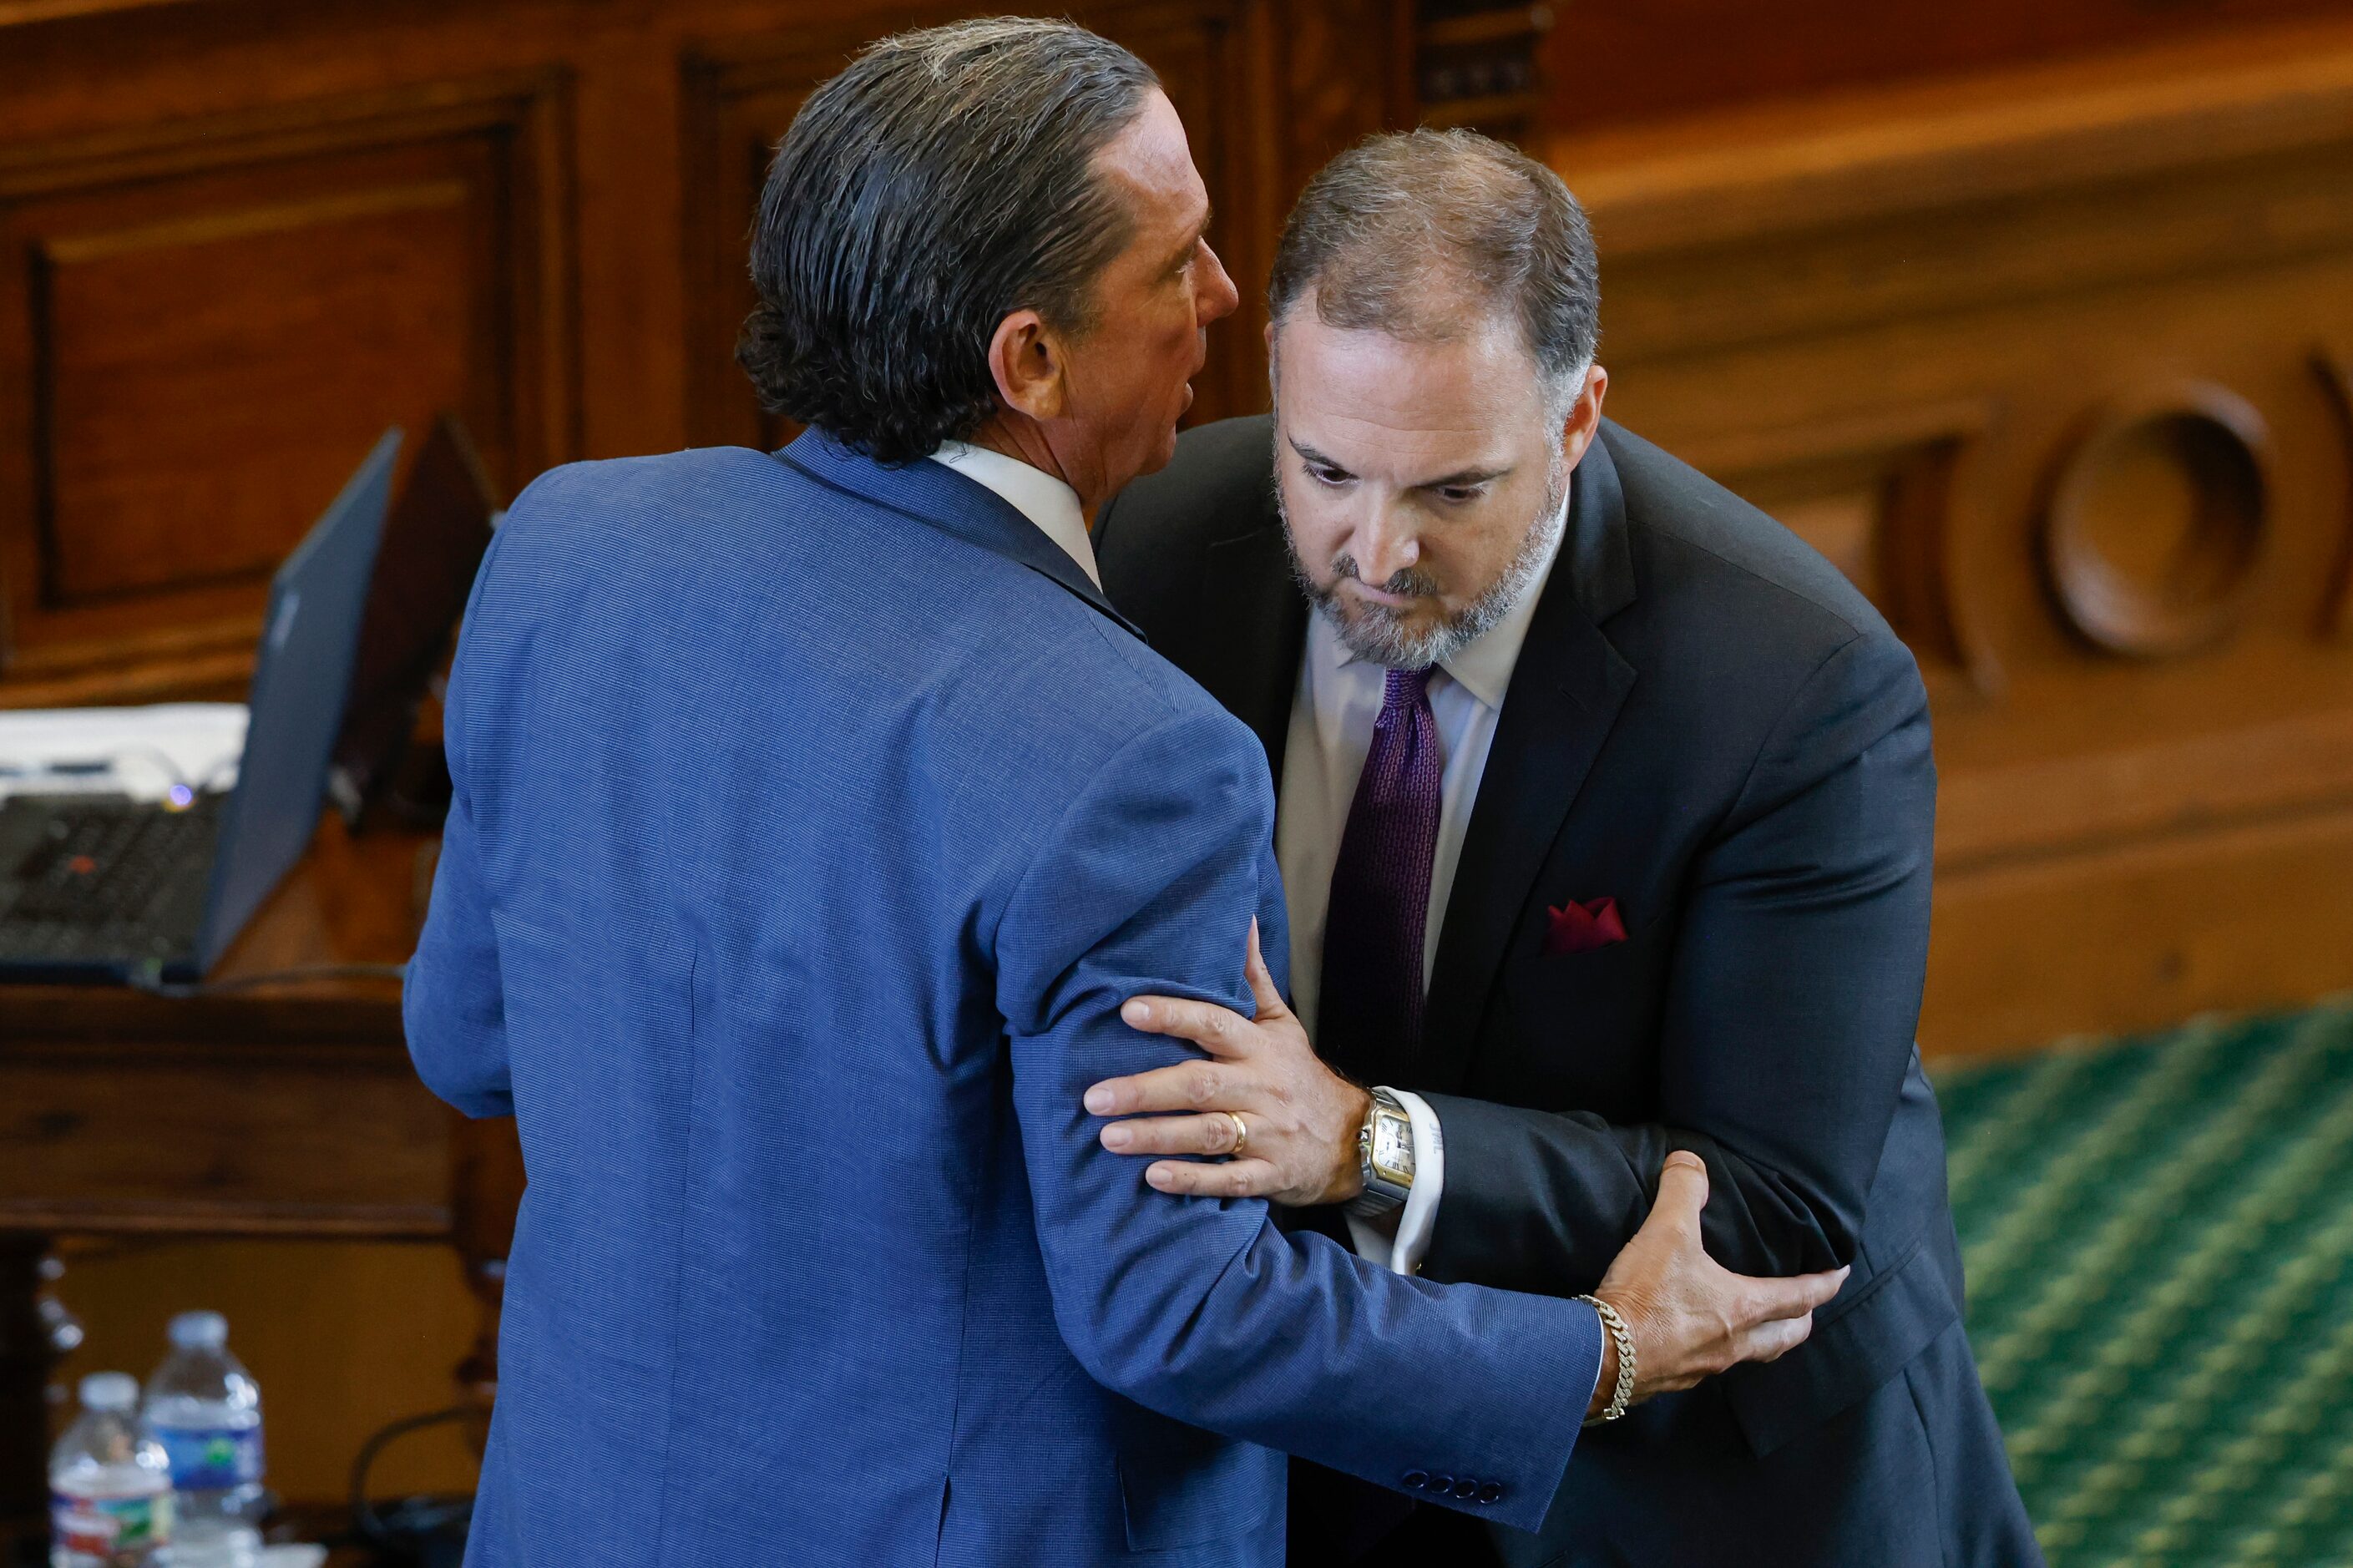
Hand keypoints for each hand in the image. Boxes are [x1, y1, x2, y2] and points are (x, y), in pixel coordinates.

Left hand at [1084, 921, 1370, 1206]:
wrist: (1355, 1139)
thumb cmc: (1300, 1075)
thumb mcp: (1282, 1024)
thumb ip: (1253, 978)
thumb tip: (1241, 919)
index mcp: (1260, 1047)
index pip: (1214, 1023)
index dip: (1173, 1016)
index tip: (1128, 1010)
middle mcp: (1262, 1087)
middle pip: (1200, 1085)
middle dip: (1145, 1090)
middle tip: (1094, 1097)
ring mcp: (1267, 1134)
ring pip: (1208, 1133)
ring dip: (1158, 1135)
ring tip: (1108, 1137)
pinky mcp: (1269, 1175)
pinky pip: (1230, 1180)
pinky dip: (1193, 1180)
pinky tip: (1153, 1178)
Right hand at [1585, 1151, 1847, 1418]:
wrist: (1601, 1356)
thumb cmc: (1645, 1296)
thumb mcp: (1666, 1231)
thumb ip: (1683, 1190)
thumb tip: (1690, 1160)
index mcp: (1743, 1308)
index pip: (1801, 1297)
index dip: (1826, 1284)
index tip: (1842, 1274)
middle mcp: (1733, 1343)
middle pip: (1784, 1338)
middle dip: (1801, 1321)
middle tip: (1807, 1308)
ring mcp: (1706, 1367)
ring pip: (1750, 1355)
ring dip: (1762, 1339)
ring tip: (1757, 1323)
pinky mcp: (1675, 1380)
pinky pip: (1710, 1365)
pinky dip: (1718, 1350)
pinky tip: (1699, 1338)